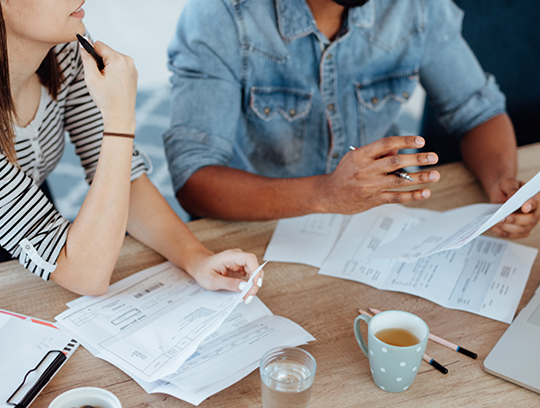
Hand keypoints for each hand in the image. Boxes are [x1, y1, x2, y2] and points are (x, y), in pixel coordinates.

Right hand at [79, 40, 137, 132]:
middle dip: (99, 62)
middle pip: (106, 52)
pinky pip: (120, 67)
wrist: (121, 116)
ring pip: (113, 59)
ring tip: (106, 83)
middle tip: (99, 79)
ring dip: (106, 67)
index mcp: (118, 60)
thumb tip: (83, 45)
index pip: (99, 45)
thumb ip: (86, 59)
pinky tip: (113, 85)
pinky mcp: (134, 74)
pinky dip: (114, 72)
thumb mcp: (91, 78)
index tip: (89, 65)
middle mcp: (128, 61)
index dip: (90, 54)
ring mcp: (133, 68)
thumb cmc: (106, 99)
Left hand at [187, 249, 262, 302]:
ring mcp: (241, 263)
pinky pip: (250, 277)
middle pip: (255, 268)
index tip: (256, 283)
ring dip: (253, 286)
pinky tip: (244, 294)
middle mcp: (238, 258)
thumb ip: (228, 283)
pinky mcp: (241, 270)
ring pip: (254, 274)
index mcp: (230, 256)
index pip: (249, 259)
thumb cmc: (203, 270)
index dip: (256, 270)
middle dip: (254, 284)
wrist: (200, 266)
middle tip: (248, 297)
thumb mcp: (212, 280)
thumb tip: (244, 286)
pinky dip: (249, 286)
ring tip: (246, 297)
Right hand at [316, 136, 439, 213]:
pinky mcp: (373, 200)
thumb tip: (399, 150)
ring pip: (399, 181)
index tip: (421, 141)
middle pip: (395, 162)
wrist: (328, 195)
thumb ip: (376, 153)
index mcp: (361, 155)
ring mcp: (370, 186)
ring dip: (420, 177)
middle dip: (417, 159)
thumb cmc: (345, 173)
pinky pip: (396, 197)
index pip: (386, 144)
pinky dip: (412, 195)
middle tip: (433, 157)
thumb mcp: (355, 157)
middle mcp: (365, 170)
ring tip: (435, 175)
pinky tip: (425, 192)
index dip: (405, 141)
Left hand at [489, 177, 539, 238]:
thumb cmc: (506, 187)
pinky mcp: (518, 230)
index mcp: (535, 198)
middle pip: (531, 220)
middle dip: (516, 220)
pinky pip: (512, 235)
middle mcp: (535, 212)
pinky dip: (502, 232)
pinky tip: (493, 227)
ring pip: (521, 230)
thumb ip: (511, 188)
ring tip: (494, 222)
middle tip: (502, 217)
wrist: (501, 193)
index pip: (537, 203)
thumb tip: (514, 195)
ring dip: (507, 228)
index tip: (524, 207)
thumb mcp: (507, 183)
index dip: (532, 205)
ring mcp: (527, 223)